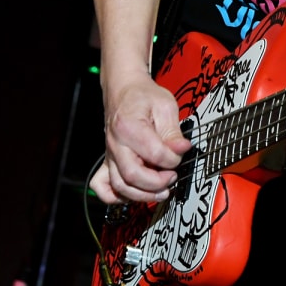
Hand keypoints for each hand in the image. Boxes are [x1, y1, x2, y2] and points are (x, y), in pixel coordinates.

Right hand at [89, 75, 192, 205]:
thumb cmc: (142, 95)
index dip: (172, 159)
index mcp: (129, 126)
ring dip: (142, 194)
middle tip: (172, 177)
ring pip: (119, 186)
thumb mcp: (165, 106)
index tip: (180, 154)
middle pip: (132, 175)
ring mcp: (109, 154)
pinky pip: (103, 187)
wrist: (123, 89)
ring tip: (161, 191)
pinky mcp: (108, 161)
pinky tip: (135, 193)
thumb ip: (173, 131)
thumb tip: (182, 150)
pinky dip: (116, 196)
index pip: (153, 153)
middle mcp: (115, 143)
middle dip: (157, 183)